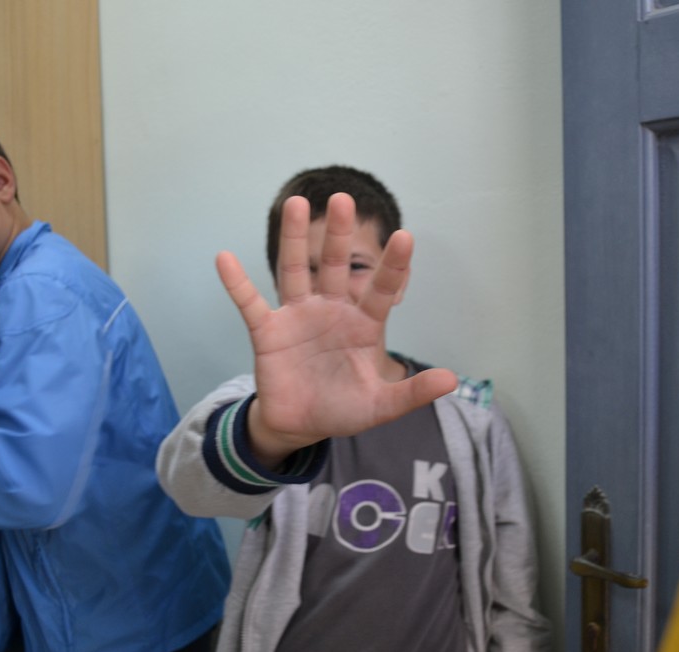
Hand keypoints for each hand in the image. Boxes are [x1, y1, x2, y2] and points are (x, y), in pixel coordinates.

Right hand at [217, 192, 457, 468]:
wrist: (301, 426)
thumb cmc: (343, 408)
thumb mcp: (380, 405)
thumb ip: (412, 392)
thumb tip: (453, 380)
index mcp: (362, 324)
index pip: (381, 289)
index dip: (392, 265)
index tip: (405, 237)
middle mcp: (331, 310)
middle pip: (334, 265)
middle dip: (339, 234)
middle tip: (344, 199)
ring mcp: (298, 316)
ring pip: (294, 270)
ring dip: (292, 237)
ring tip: (296, 203)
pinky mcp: (267, 330)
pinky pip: (249, 302)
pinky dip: (237, 282)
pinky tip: (225, 257)